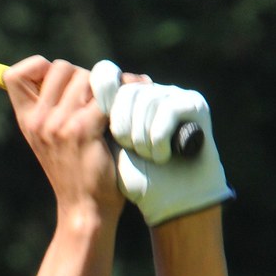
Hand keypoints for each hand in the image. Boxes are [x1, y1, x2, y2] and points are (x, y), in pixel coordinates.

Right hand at [4, 56, 123, 226]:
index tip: (60, 80)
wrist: (85, 208)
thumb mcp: (54, 139)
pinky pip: (107, 96)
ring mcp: (57, 126)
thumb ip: (55, 108)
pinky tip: (138, 96)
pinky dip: (127, 94)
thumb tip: (72, 71)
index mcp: (27, 121)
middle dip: (86, 76)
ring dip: (109, 85)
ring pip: (87, 77)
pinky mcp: (82, 131)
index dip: (39, 66)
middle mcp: (38, 122)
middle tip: (100, 98)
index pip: (16, 75)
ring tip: (120, 101)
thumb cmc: (76, 172)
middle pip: (62, 68)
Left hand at [90, 60, 234, 226]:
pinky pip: (167, 111)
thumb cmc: (134, 178)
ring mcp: (172, 94)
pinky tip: (163, 156)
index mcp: (124, 98)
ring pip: (145, 100)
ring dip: (140, 139)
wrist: (170, 200)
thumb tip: (80, 93)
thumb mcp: (105, 147)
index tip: (101, 131)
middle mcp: (148, 90)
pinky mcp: (195, 104)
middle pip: (123, 90)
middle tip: (131, 150)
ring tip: (148, 157)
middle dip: (121, 127)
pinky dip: (159, 140)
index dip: (100, 99)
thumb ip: (92, 119)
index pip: (104, 75)